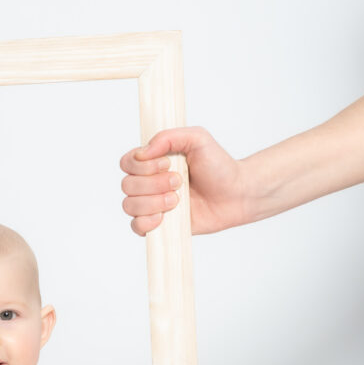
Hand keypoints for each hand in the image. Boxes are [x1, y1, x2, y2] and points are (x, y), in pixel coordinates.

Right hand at [119, 127, 248, 235]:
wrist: (236, 193)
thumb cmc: (218, 166)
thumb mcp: (197, 138)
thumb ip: (168, 137)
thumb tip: (143, 152)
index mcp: (153, 162)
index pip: (127, 163)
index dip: (142, 166)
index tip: (167, 164)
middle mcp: (148, 183)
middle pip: (127, 186)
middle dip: (153, 184)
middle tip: (179, 182)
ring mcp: (152, 204)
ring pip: (129, 206)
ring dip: (152, 202)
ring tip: (176, 200)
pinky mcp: (159, 224)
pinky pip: (136, 227)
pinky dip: (146, 222)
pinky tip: (163, 217)